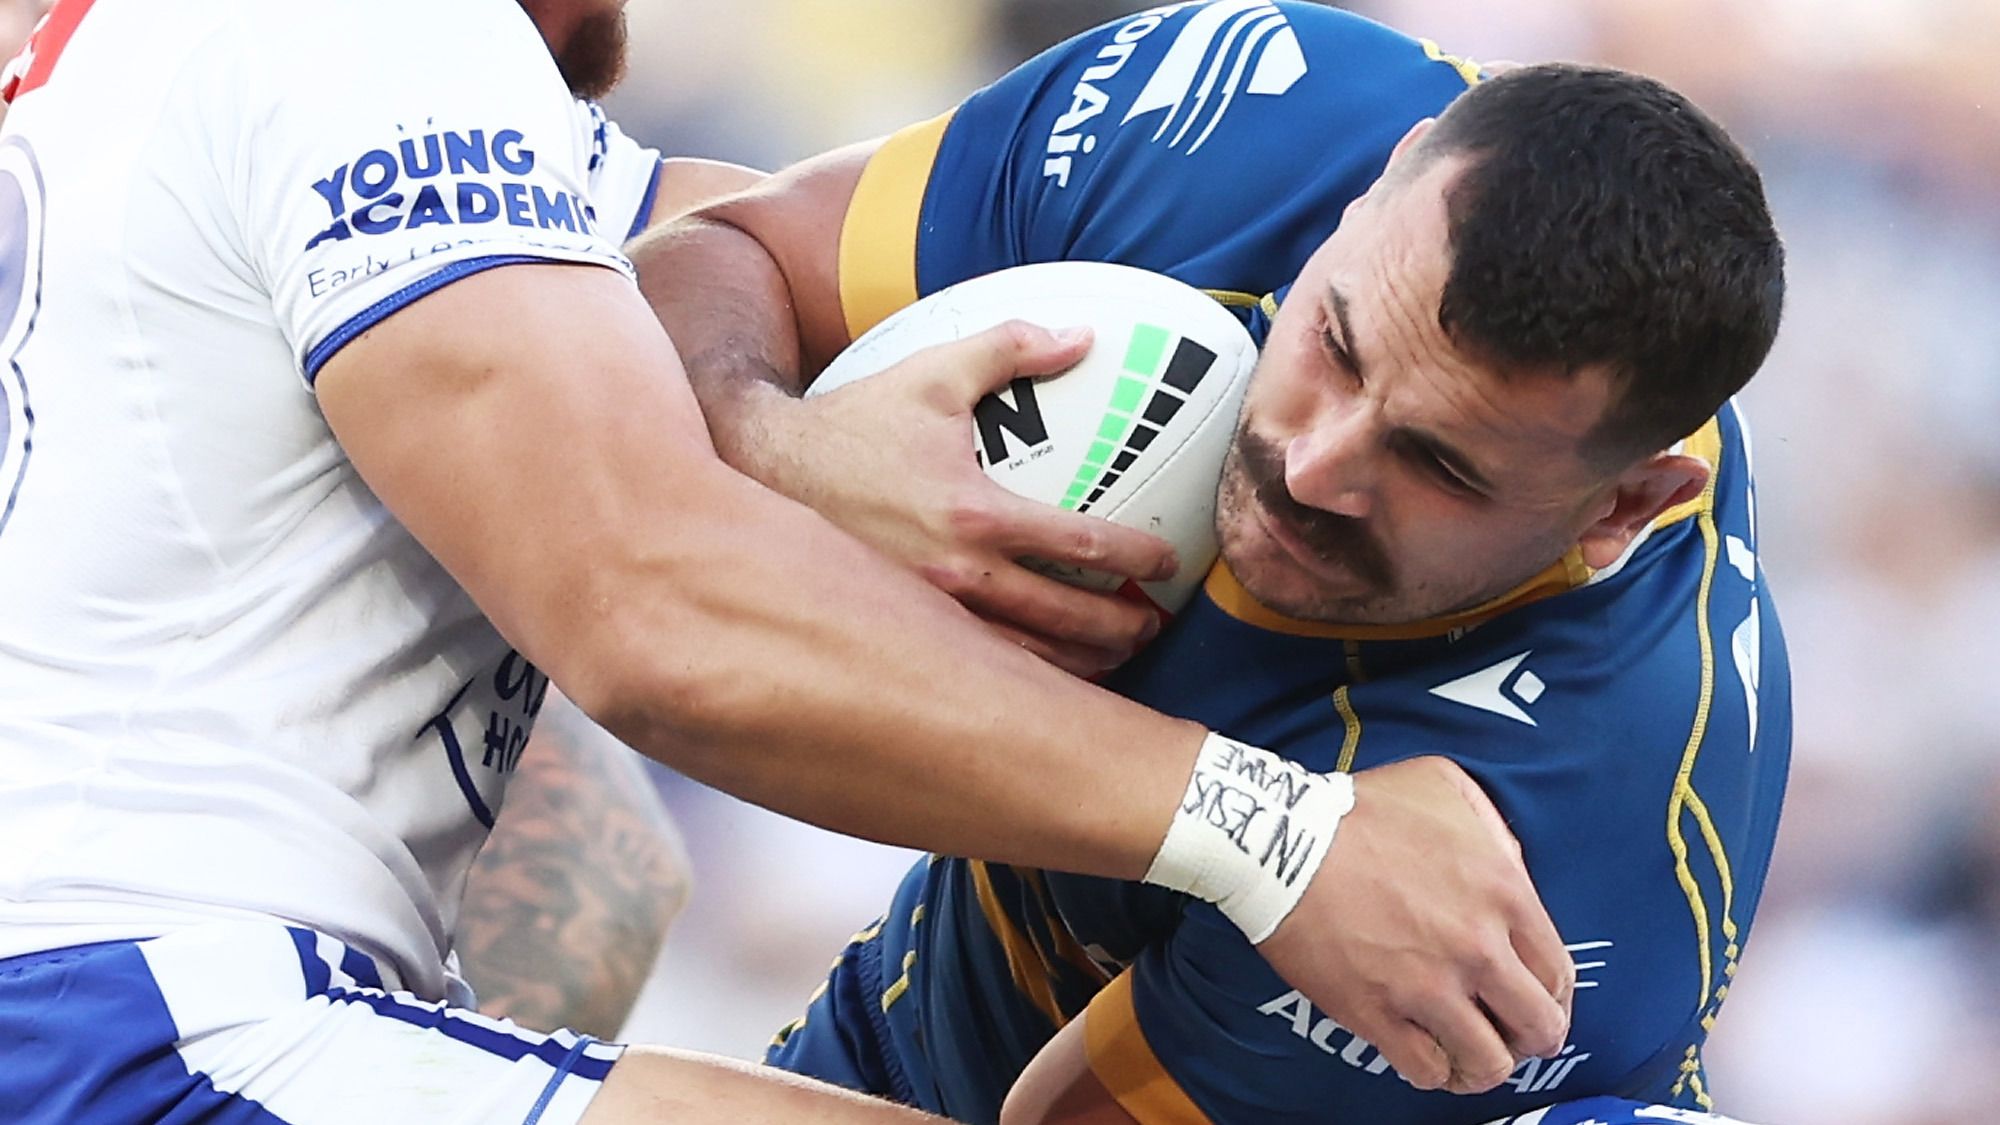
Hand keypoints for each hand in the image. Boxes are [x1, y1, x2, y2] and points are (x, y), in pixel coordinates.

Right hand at [748, 320, 1179, 675]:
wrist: (765, 470)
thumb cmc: (854, 420)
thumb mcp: (932, 373)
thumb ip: (1010, 349)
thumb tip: (1081, 336)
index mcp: (972, 511)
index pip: (1079, 545)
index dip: (1136, 557)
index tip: (1167, 563)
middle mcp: (955, 572)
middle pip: (1063, 617)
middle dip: (1120, 629)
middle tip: (1154, 626)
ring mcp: (928, 611)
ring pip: (1022, 656)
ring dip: (1077, 663)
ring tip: (1111, 658)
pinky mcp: (900, 628)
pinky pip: (973, 662)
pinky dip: (1019, 673)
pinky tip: (1040, 674)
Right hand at [1257, 756, 1573, 1093]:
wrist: (1282, 840)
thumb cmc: (1360, 810)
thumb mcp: (1444, 786)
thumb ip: (1492, 827)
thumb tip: (1510, 866)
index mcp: (1503, 892)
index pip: (1558, 973)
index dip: (1552, 997)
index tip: (1534, 1000)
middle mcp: (1478, 948)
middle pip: (1539, 1029)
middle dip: (1530, 1039)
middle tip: (1507, 1031)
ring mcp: (1428, 987)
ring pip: (1488, 1063)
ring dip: (1483, 1064)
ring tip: (1466, 1053)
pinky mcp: (1378, 1014)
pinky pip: (1425, 1070)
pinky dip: (1432, 1072)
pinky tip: (1424, 1056)